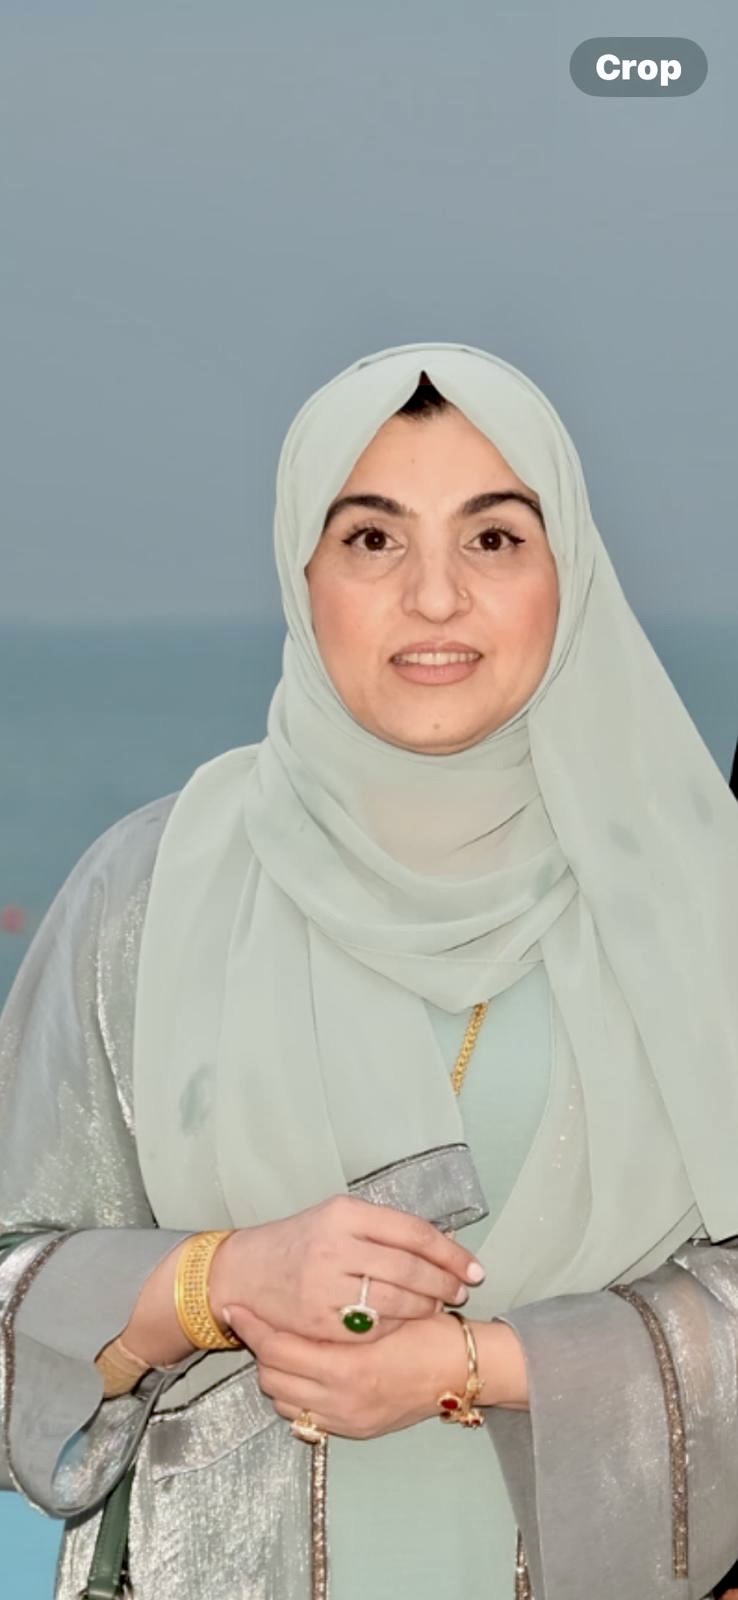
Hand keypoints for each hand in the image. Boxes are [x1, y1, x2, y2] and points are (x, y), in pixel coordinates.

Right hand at [208, 1194, 485, 1344]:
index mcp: (346, 1213)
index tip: (474, 1268)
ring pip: (395, 1300)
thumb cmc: (300, 1241)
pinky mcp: (318, 1321)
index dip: (450, 1253)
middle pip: (409, 1268)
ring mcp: (325, 1285)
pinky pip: (371, 1328)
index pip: (413, 1233)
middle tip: (462, 1291)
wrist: (244, 1271)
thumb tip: (442, 1245)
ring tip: (438, 1306)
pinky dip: (396, 1326)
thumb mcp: (337, 1217)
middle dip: (443, 1283)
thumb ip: (383, 1229)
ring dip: (425, 1306)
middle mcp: (336, 1246)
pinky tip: (407, 1323)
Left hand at [223, 1303, 527, 1438]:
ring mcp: (346, 1419)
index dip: (255, 1327)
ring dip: (275, 1372)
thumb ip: (341, 1308)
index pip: (279, 1348)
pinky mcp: (354, 1430)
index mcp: (348, 1365)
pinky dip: (294, 1395)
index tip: (237, 1308)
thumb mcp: (386, 1308)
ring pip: (283, 1400)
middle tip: (255, 1322)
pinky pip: (303, 1418)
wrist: (465, 1369)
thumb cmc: (431, 1330)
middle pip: (273, 1377)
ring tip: (278, 1344)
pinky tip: (302, 1371)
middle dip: (260, 1348)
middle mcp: (341, 1400)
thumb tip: (298, 1291)